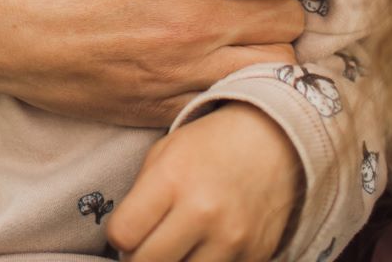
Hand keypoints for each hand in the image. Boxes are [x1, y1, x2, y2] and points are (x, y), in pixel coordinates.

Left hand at [108, 104, 300, 261]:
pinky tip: (204, 245)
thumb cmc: (210, 145)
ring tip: (176, 244)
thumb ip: (139, 197)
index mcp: (172, 179)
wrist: (273, 141)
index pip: (123, 234)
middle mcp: (202, 212)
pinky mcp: (254, 256)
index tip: (126, 230)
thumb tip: (122, 243)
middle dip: (139, 257)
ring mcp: (231, 238)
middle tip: (146, 244)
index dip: (118, 236)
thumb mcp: (165, 153)